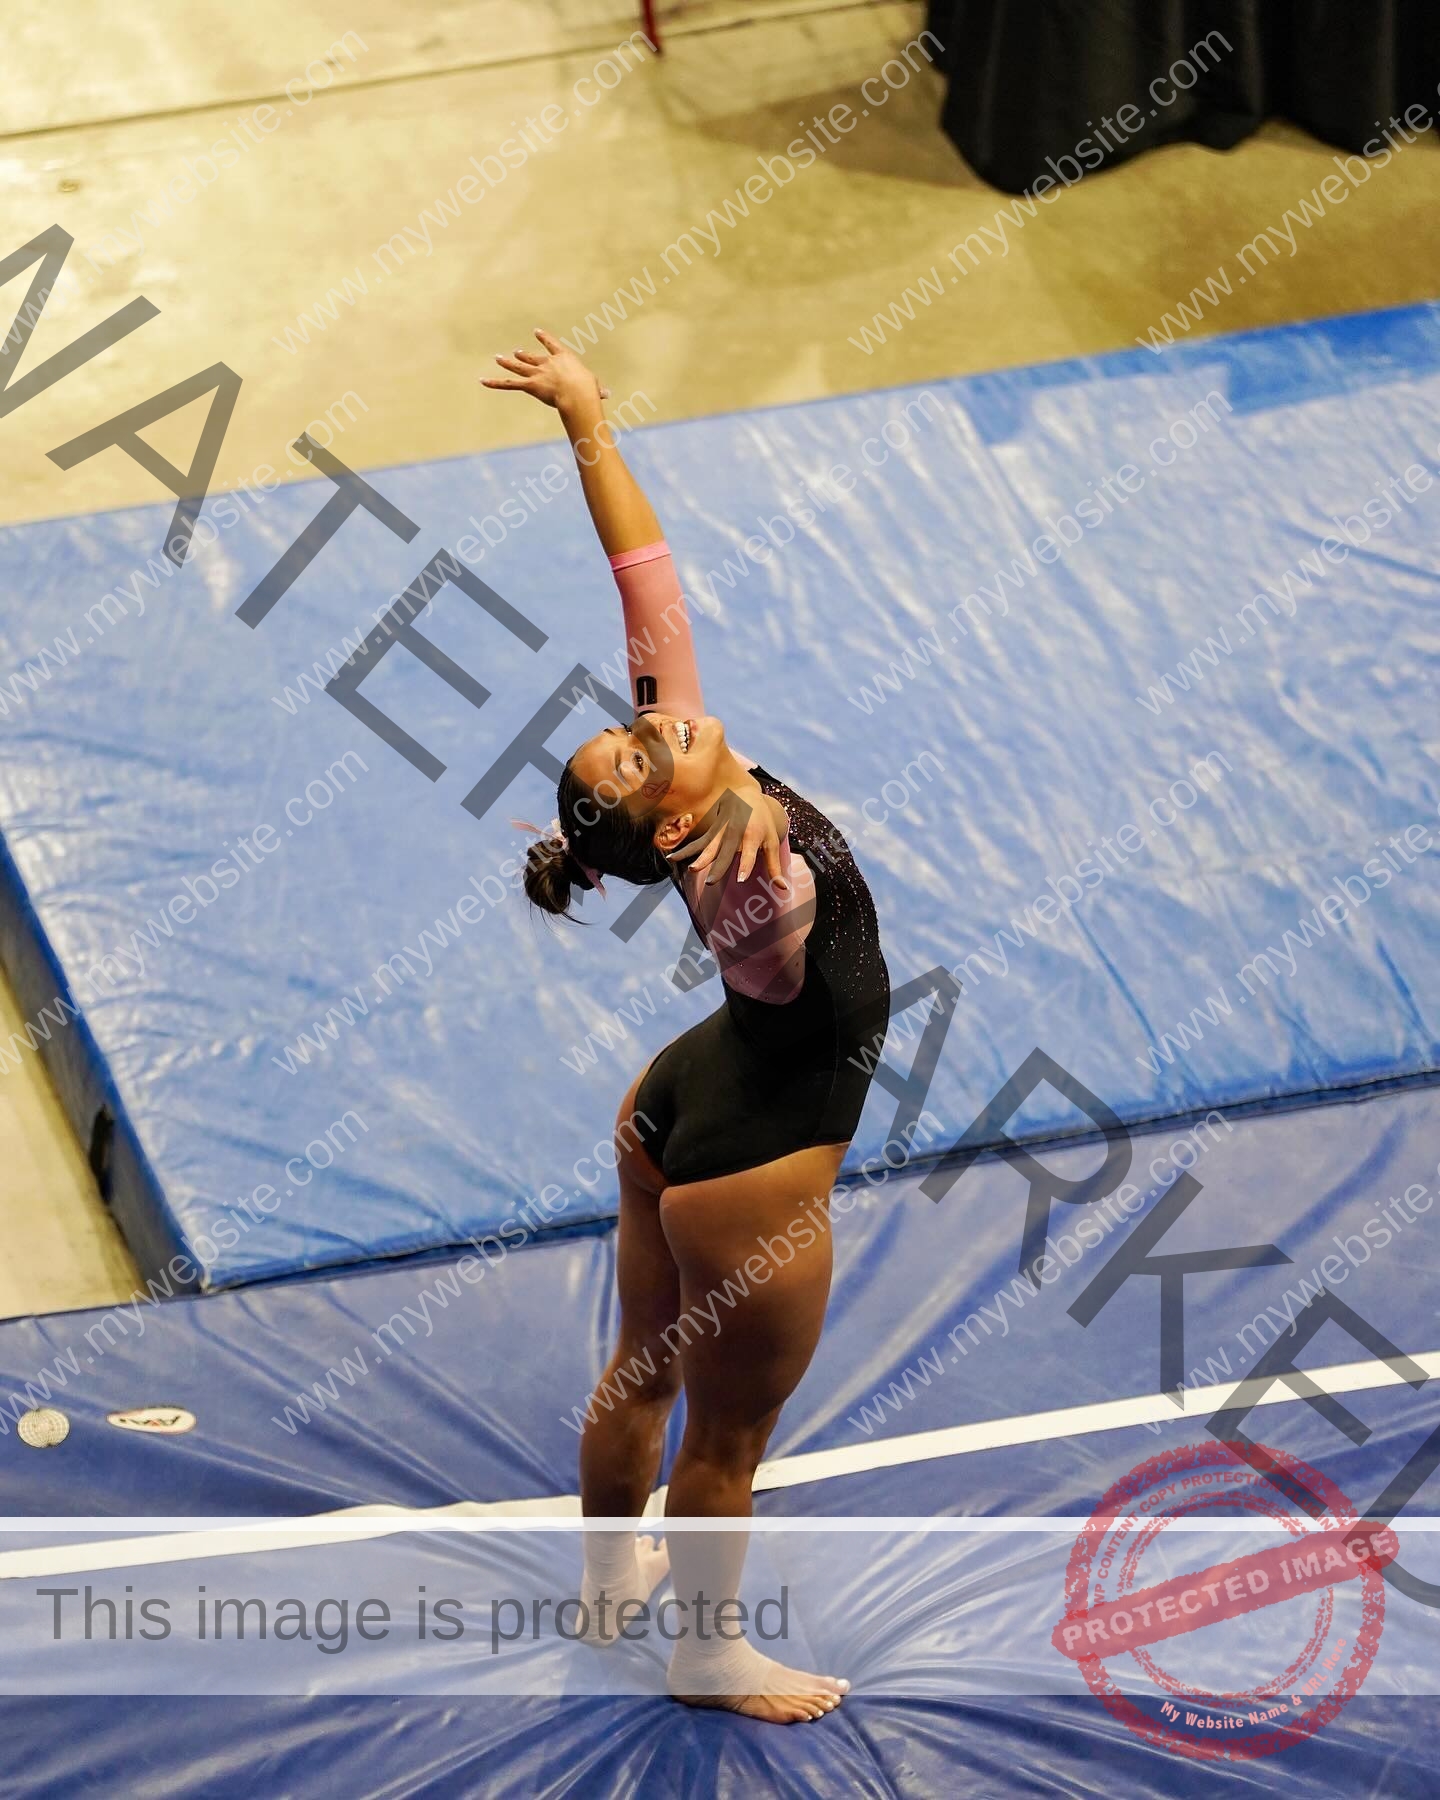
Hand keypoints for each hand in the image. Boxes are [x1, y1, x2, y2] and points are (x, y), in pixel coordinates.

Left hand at [479, 327, 610, 410]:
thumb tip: (607, 395)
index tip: (537, 332)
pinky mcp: (530, 385)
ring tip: (498, 358)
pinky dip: (494, 383)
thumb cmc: (588, 389)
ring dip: (507, 363)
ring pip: (518, 367)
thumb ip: (597, 390)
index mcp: (564, 358)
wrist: (577, 392)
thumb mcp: (594, 387)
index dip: (544, 338)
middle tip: (517, 353)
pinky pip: (508, 384)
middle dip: (524, 356)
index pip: (552, 345)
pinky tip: (482, 381)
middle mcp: (548, 363)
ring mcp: (537, 373)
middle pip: (533, 358)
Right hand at [668, 787, 788, 889]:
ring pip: (709, 847)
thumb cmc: (762, 822)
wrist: (745, 795)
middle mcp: (736, 834)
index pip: (750, 854)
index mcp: (754, 836)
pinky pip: (697, 843)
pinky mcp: (711, 832)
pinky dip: (685, 851)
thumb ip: (774, 866)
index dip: (746, 866)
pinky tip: (672, 859)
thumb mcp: (772, 841)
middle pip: (726, 853)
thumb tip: (783, 889)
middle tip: (711, 882)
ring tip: (691, 870)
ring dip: (699, 858)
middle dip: (718, 867)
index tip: (741, 879)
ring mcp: (721, 832)